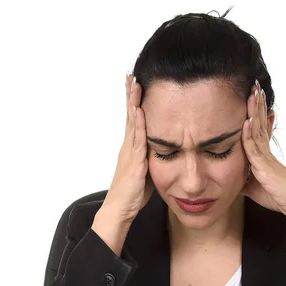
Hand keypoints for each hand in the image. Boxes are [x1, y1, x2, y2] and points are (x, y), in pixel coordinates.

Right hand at [102, 74, 153, 223]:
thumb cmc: (132, 195)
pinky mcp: (134, 161)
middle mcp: (128, 147)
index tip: (136, 85)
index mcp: (132, 149)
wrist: (119, 210)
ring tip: (133, 83)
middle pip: (130, 116)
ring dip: (133, 102)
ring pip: (132, 122)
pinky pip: (136, 138)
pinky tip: (138, 109)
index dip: (134, 103)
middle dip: (131, 95)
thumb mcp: (147, 173)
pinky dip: (137, 122)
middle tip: (131, 75)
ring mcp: (129, 152)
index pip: (134, 121)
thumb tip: (165, 154)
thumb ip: (153, 160)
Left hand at [239, 81, 285, 223]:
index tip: (251, 98)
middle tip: (253, 85)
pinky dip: (250, 132)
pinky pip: (255, 146)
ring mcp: (265, 156)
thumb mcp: (253, 188)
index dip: (254, 113)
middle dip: (255, 104)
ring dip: (254, 110)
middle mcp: (265, 151)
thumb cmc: (278, 196)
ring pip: (257, 129)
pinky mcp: (265, 165)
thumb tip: (231, 182)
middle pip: (259, 122)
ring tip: (253, 92)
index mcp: (263, 155)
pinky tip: (247, 119)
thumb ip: (243, 181)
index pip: (257, 129)